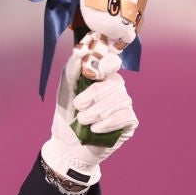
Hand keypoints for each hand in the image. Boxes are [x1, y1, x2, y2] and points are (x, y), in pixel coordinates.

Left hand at [41, 31, 138, 185]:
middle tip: (78, 108)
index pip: (112, 62)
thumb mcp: (65, 90)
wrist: (68, 145)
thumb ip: (72, 69)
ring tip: (83, 121)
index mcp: (102, 76)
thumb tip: (79, 50)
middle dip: (90, 98)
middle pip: (112, 84)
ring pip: (118, 101)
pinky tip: (95, 129)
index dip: (107, 64)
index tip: (97, 72)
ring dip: (94, 114)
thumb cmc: (67, 114)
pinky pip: (123, 116)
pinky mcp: (130, 121)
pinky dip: (105, 124)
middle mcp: (117, 87)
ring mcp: (125, 103)